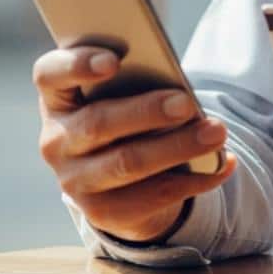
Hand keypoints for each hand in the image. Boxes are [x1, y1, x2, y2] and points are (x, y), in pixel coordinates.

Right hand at [33, 46, 235, 243]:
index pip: (50, 75)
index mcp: (58, 98)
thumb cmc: (124, 111)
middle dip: (146, 112)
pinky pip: (152, 196)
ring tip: (216, 133)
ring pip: (127, 164)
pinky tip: (222, 163)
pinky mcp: (103, 212)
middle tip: (187, 104)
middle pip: (98, 123)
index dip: (77, 65)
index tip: (113, 61)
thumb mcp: (121, 92)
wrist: (114, 177)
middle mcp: (57, 140)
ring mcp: (75, 180)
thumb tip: (178, 87)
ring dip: (177, 148)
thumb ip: (137, 81)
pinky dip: (194, 179)